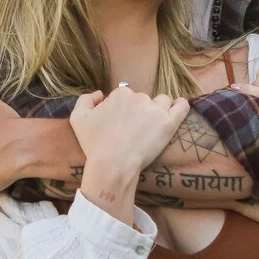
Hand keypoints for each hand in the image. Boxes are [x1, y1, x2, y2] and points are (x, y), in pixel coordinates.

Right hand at [69, 86, 190, 176]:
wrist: (112, 164)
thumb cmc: (94, 144)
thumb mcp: (78, 119)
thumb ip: (85, 100)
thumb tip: (100, 94)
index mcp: (120, 95)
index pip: (125, 97)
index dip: (122, 110)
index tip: (120, 125)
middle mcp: (139, 97)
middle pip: (143, 100)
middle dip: (139, 111)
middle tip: (134, 131)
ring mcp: (156, 110)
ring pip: (162, 102)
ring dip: (158, 109)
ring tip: (153, 126)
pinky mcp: (169, 123)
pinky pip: (181, 107)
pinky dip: (181, 106)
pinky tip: (179, 108)